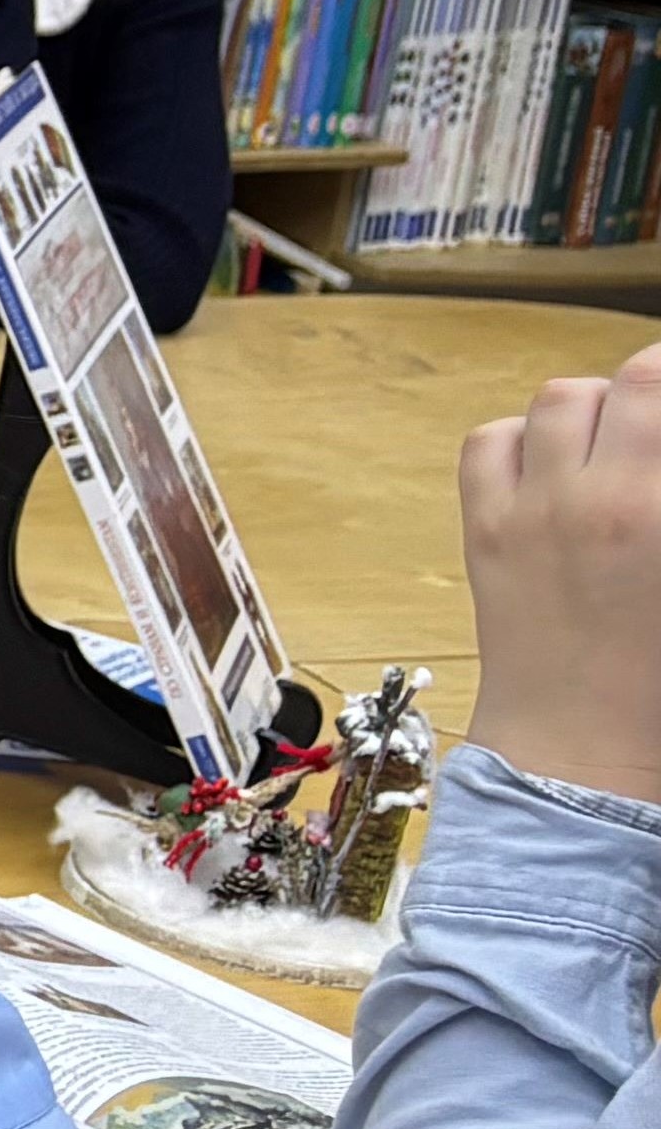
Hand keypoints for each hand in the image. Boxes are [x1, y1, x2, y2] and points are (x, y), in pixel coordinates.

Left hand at [461, 339, 660, 806]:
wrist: (587, 749)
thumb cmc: (658, 678)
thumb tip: (651, 462)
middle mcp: (608, 498)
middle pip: (640, 378)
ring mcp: (537, 509)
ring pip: (560, 397)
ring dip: (596, 403)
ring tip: (617, 435)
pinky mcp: (485, 530)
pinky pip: (490, 442)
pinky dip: (521, 438)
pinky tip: (552, 465)